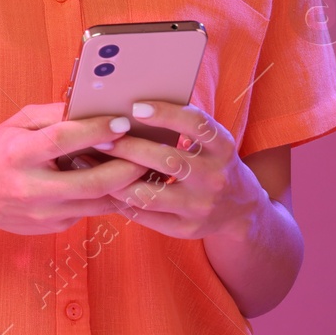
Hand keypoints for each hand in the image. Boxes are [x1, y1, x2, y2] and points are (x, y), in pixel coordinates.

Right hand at [0, 102, 150, 235]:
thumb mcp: (15, 124)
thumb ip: (51, 115)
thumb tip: (88, 107)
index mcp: (18, 153)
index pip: (62, 139)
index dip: (95, 130)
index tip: (122, 122)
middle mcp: (31, 187)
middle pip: (90, 182)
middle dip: (125, 168)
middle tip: (146, 153)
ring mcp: (44, 213)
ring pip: (97, 203)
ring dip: (124, 186)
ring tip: (142, 169)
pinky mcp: (53, 227)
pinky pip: (90, 211)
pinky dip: (108, 197)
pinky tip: (118, 183)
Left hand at [99, 100, 267, 240]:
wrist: (240, 209)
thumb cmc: (211, 162)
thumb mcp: (211, 141)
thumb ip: (183, 125)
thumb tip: (132, 105)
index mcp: (223, 147)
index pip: (197, 125)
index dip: (166, 114)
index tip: (136, 108)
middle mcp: (215, 177)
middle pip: (167, 160)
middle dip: (129, 148)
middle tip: (102, 139)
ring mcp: (200, 207)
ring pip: (150, 193)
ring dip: (117, 178)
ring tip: (95, 164)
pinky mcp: (186, 229)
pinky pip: (145, 215)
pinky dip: (121, 200)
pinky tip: (105, 186)